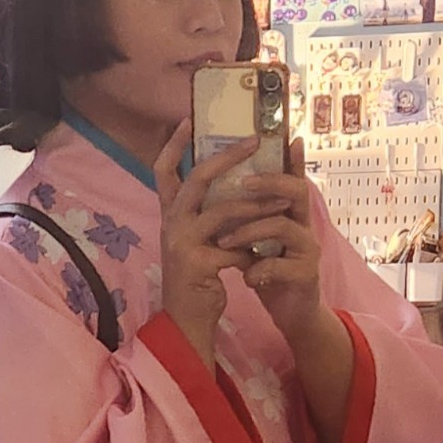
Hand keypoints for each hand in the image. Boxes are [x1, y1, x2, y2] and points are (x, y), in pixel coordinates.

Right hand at [154, 124, 270, 370]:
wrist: (187, 323)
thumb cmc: (198, 281)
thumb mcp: (198, 242)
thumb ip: (208, 217)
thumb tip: (236, 186)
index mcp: (169, 216)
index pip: (163, 171)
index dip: (174, 145)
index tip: (188, 119)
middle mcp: (170, 224)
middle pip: (197, 179)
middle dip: (228, 157)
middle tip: (254, 141)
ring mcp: (181, 244)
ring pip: (222, 211)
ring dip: (255, 206)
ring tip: (280, 202)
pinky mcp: (196, 265)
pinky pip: (233, 247)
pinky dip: (252, 250)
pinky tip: (264, 255)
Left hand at [214, 137, 322, 348]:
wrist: (291, 313)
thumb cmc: (271, 271)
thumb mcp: (257, 239)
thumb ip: (247, 214)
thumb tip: (216, 184)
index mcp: (290, 213)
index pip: (292, 178)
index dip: (291, 158)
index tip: (285, 136)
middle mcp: (304, 225)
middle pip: (296, 191)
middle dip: (269, 183)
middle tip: (242, 183)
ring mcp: (308, 249)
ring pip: (282, 226)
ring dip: (249, 231)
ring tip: (224, 243)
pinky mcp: (305, 275)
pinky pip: (280, 265)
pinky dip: (258, 270)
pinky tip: (246, 278)